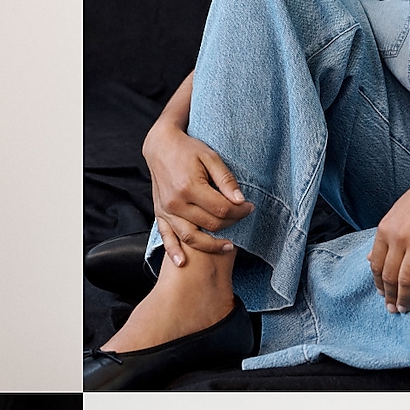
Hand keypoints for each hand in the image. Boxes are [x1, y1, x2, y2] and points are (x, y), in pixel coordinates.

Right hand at [144, 120, 251, 263]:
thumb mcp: (211, 157)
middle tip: (243, 216)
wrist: (161, 146)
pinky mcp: (160, 214)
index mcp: (189, 187)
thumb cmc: (188, 150)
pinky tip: (182, 263)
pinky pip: (166, 237)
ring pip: (191, 237)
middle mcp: (176, 202)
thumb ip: (225, 180)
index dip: (240, 211)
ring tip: (227, 246)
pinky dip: (174, 251)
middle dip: (231, 223)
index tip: (249, 207)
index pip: (221, 209)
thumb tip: (240, 200)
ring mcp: (166, 211)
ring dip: (210, 245)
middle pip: (209, 224)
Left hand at [367, 149, 409, 311]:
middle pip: (390, 275)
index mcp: (385, 227)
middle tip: (394, 310)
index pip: (376, 265)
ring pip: (406, 278)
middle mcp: (398, 235)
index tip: (383, 296)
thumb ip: (386, 236)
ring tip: (406, 308)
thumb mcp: (399, 213)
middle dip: (390, 296)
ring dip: (405, 297)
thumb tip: (371, 258)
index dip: (379, 284)